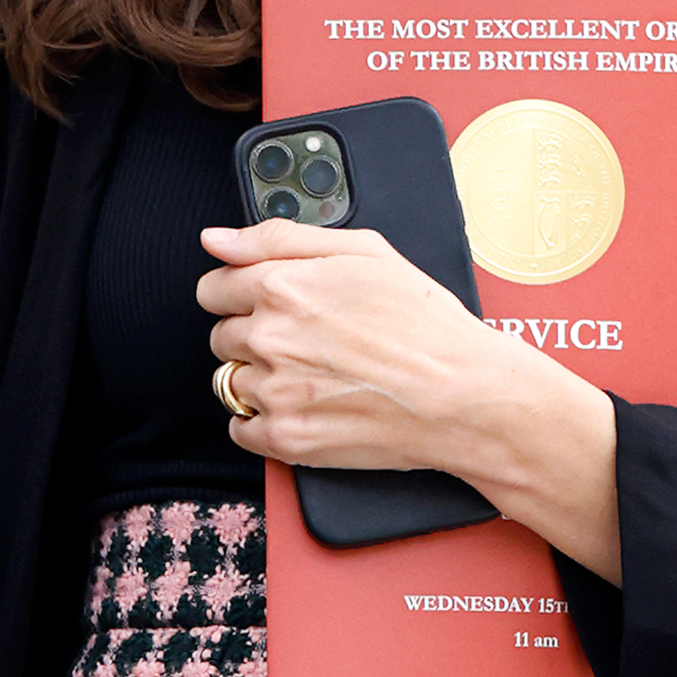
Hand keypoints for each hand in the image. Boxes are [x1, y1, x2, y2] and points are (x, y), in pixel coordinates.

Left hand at [198, 220, 621, 582]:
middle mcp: (271, 338)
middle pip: (221, 334)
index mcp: (283, 286)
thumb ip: (278, 237)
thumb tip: (217, 239)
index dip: (238, 291)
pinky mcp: (286, 439)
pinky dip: (261, 420)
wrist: (463, 394)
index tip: (260, 300)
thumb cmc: (424, 322)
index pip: (214, 287)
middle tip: (303, 338)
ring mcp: (276, 392)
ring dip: (259, 376)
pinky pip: (240, 429)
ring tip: (311, 372)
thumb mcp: (363, 251)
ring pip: (231, 380)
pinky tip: (301, 405)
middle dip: (253, 332)